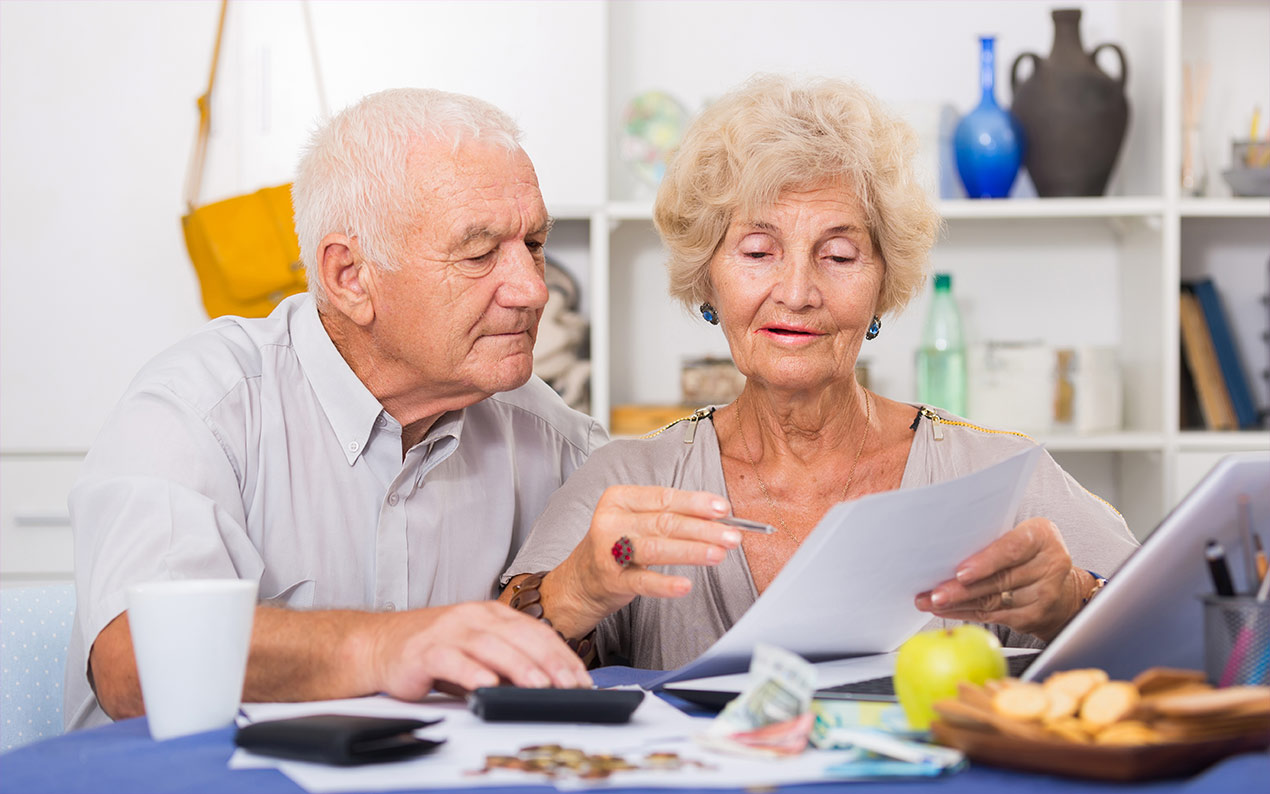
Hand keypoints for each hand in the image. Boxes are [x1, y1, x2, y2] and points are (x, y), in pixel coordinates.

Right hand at [364, 601, 590, 699]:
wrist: (380, 646)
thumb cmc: (434, 650)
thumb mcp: (479, 653)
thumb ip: (509, 663)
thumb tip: (550, 685)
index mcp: (492, 614)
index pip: (537, 632)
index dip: (562, 655)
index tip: (582, 679)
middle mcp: (474, 617)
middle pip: (520, 636)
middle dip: (550, 662)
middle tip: (570, 685)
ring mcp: (450, 631)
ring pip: (492, 646)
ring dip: (519, 667)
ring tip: (540, 685)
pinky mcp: (426, 650)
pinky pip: (454, 660)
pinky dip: (473, 673)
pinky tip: (488, 686)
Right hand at [540, 485, 740, 636]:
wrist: (580, 580)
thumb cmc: (617, 545)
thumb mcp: (637, 520)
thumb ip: (670, 515)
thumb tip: (718, 517)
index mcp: (619, 498)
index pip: (664, 498)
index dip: (695, 503)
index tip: (723, 509)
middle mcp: (611, 521)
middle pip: (664, 522)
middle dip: (703, 529)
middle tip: (732, 535)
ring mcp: (608, 551)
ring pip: (656, 548)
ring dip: (691, 551)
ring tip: (719, 554)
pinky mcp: (611, 580)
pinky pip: (642, 581)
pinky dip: (665, 584)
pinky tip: (685, 585)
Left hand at [914, 517, 1089, 641]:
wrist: (1060, 584)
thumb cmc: (1028, 552)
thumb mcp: (1018, 534)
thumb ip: (992, 539)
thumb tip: (946, 546)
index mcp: (1042, 536)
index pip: (1012, 549)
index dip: (985, 562)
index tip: (961, 573)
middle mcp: (1049, 565)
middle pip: (999, 580)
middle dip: (961, 589)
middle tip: (934, 593)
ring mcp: (1045, 594)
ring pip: (992, 601)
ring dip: (957, 603)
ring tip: (930, 602)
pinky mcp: (1035, 617)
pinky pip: (993, 616)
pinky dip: (965, 613)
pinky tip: (946, 610)